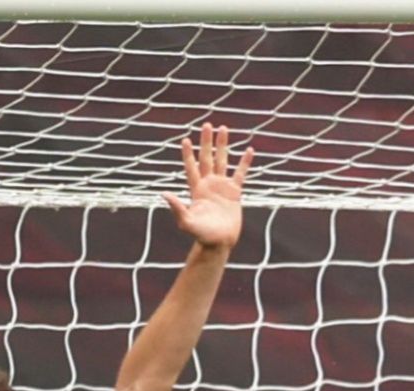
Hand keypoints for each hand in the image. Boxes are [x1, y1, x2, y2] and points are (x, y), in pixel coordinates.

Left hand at [162, 122, 249, 251]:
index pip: (191, 167)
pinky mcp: (235, 192)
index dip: (189, 154)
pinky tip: (249, 150)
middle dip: (206, 142)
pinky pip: (241, 173)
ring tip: (223, 129)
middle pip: (207, 158)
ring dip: (223, 145)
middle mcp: (209, 184)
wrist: (219, 243)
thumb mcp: (187, 222)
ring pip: (223, 161)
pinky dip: (245, 162)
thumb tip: (164, 194)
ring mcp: (222, 187)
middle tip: (207, 124)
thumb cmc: (202, 235)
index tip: (186, 140)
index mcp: (197, 190)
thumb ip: (177, 208)